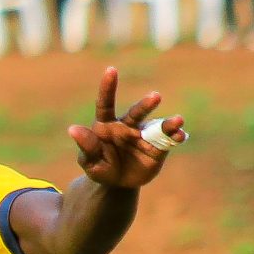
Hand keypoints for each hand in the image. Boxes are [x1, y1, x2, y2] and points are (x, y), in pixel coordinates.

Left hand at [65, 66, 185, 191]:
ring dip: (168, 122)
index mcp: (106, 125)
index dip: (108, 87)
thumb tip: (73, 129)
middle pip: (136, 112)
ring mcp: (143, 135)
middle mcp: (127, 126)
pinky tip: (181, 135)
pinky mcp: (158, 146)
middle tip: (156, 96)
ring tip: (178, 121)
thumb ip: (86, 146)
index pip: (106, 103)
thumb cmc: (100, 167)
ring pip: (157, 125)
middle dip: (146, 104)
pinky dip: (176, 136)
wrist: (118, 183)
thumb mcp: (89, 161)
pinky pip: (168, 139)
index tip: (111, 70)